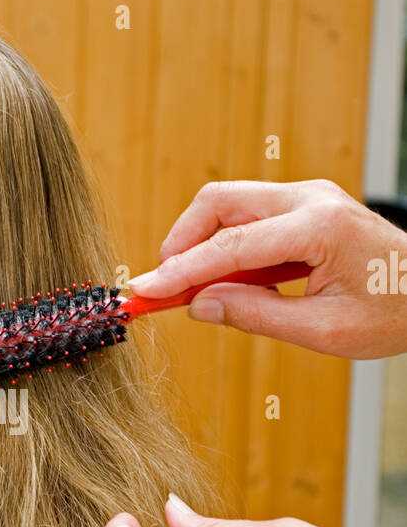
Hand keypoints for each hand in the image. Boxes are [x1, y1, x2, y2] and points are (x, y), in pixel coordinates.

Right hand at [126, 179, 406, 358]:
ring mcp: (309, 197)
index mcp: (319, 227)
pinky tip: (225, 283)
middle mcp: (311, 199)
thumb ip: (257, 315)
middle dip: (181, 244)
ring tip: (193, 292)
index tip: (144, 291)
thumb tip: (201, 305)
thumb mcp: (324, 330)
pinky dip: (226, 246)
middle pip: (219, 203)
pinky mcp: (306, 207)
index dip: (180, 271)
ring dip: (203, 246)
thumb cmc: (393, 312)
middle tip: (163, 288)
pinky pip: (250, 218)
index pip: (230, 246)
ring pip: (230, 206)